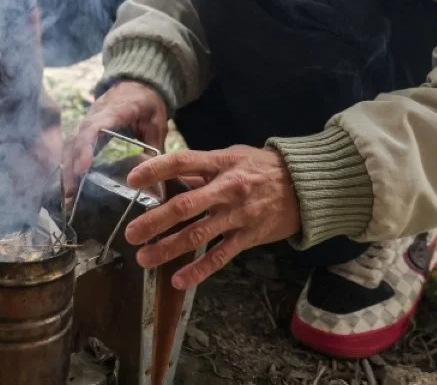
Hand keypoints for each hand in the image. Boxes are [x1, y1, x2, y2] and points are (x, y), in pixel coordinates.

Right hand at [63, 81, 168, 190]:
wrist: (139, 83)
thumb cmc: (148, 103)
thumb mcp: (157, 122)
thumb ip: (154, 146)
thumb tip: (154, 175)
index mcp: (114, 110)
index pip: (93, 128)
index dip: (86, 147)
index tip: (83, 169)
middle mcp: (94, 115)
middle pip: (75, 139)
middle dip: (71, 167)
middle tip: (70, 194)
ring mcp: (87, 121)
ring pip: (70, 144)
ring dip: (67, 169)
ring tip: (68, 197)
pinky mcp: (85, 129)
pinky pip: (72, 146)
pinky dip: (69, 165)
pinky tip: (70, 185)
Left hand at [122, 146, 301, 289]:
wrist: (305, 186)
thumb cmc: (262, 167)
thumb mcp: (232, 156)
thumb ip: (201, 169)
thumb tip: (169, 177)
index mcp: (221, 163)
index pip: (182, 162)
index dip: (155, 170)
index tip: (132, 180)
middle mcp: (227, 189)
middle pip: (185, 205)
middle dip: (155, 220)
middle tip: (131, 233)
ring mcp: (238, 215)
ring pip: (198, 235)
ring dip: (168, 248)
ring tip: (144, 258)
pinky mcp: (248, 237)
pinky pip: (220, 256)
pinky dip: (199, 270)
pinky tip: (178, 281)